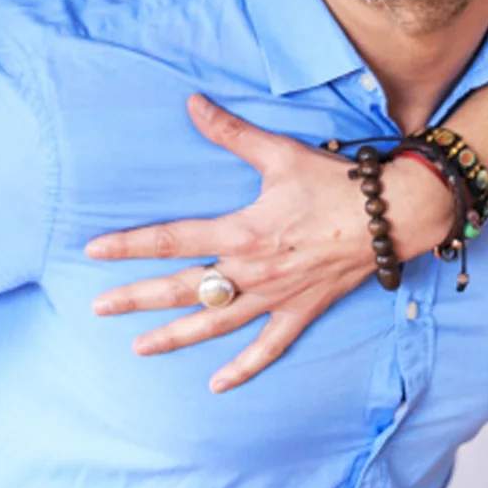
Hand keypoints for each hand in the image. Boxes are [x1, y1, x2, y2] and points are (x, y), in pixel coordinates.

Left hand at [87, 96, 453, 392]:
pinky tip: (218, 384)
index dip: (131, 245)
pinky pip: (268, 348)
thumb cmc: (333, 183)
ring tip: (139, 348)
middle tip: (99, 308)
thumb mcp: (278, 153)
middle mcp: (252, 270)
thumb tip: (192, 103)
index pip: (172, 239)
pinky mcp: (300, 312)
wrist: (393, 215)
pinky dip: (243, 368)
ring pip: (215, 323)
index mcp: (241, 231)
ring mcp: (275, 297)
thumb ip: (230, 132)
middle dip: (137, 298)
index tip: (94, 251)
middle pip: (183, 289)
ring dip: (175, 336)